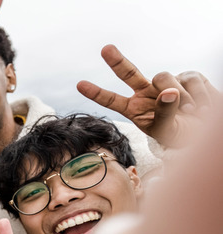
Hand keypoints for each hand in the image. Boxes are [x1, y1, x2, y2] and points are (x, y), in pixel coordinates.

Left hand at [77, 44, 217, 148]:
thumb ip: (164, 113)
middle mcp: (145, 93)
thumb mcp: (167, 130)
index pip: (112, 100)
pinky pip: (189, 79)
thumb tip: (169, 92)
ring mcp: (164, 83)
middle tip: (105, 49)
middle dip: (117, 61)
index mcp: (134, 109)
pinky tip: (201, 107)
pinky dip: (197, 95)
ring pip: (163, 77)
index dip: (97, 93)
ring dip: (178, 95)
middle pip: (129, 73)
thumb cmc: (180, 133)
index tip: (79, 84)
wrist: (204, 130)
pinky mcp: (185, 76)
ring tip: (190, 112)